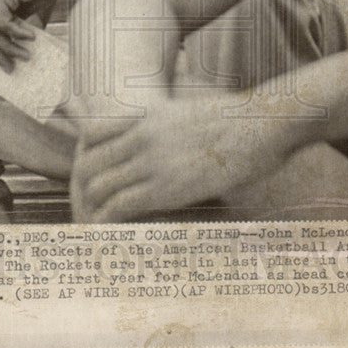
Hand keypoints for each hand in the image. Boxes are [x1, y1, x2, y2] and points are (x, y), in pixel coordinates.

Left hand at [70, 95, 251, 221]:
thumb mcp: (197, 114)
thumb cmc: (243, 120)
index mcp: (147, 115)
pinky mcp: (164, 188)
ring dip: (93, 209)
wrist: (262, 123)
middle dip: (86, 188)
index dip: (89, 158)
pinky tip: (110, 234)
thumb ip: (177, 127)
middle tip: (91, 209)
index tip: (97, 178)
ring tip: (97, 227)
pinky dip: (107, 222)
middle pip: (89, 163)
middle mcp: (141, 136)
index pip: (93, 134)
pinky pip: (118, 206)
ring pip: (98, 186)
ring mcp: (151, 161)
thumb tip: (184, 140)